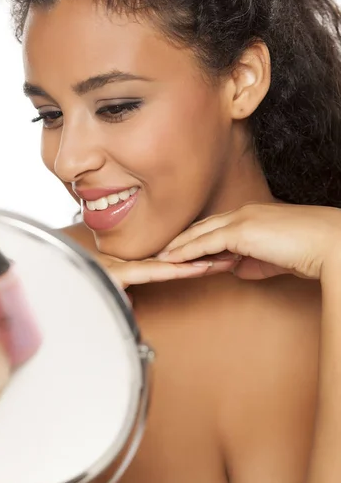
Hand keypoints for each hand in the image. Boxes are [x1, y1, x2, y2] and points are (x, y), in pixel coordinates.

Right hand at [93, 251, 238, 289]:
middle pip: (174, 258)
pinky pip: (152, 272)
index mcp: (132, 268)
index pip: (171, 262)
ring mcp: (124, 267)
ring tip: (223, 260)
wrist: (55, 296)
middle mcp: (130, 264)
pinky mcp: (118, 273)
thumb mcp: (111, 302)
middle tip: (232, 252)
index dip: (195, 258)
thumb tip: (131, 303)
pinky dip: (176, 270)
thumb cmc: (81, 299)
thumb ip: (124, 300)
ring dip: (197, 262)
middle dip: (204, 256)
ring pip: (168, 263)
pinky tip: (197, 268)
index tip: (220, 256)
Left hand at [157, 203, 340, 280]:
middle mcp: (243, 213)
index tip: (180, 248)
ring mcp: (241, 219)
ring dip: (178, 246)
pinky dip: (186, 251)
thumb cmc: (307, 251)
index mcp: (251, 215)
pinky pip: (206, 242)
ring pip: (200, 232)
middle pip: (203, 226)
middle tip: (161, 251)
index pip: (217, 225)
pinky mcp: (241, 231)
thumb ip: (250, 263)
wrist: (327, 244)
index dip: (197, 237)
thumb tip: (233, 269)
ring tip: (158, 257)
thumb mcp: (272, 259)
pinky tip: (172, 259)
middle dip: (181, 239)